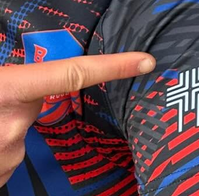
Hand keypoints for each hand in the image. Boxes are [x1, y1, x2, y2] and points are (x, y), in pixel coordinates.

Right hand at [0, 52, 154, 186]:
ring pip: (20, 138)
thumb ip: (13, 77)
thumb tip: (25, 75)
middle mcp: (15, 124)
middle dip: (20, 111)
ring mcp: (8, 154)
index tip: (145, 62)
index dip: (114, 67)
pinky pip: (8, 157)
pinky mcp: (0, 176)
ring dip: (3, 132)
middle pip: (38, 112)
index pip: (75, 74)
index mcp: (12, 89)